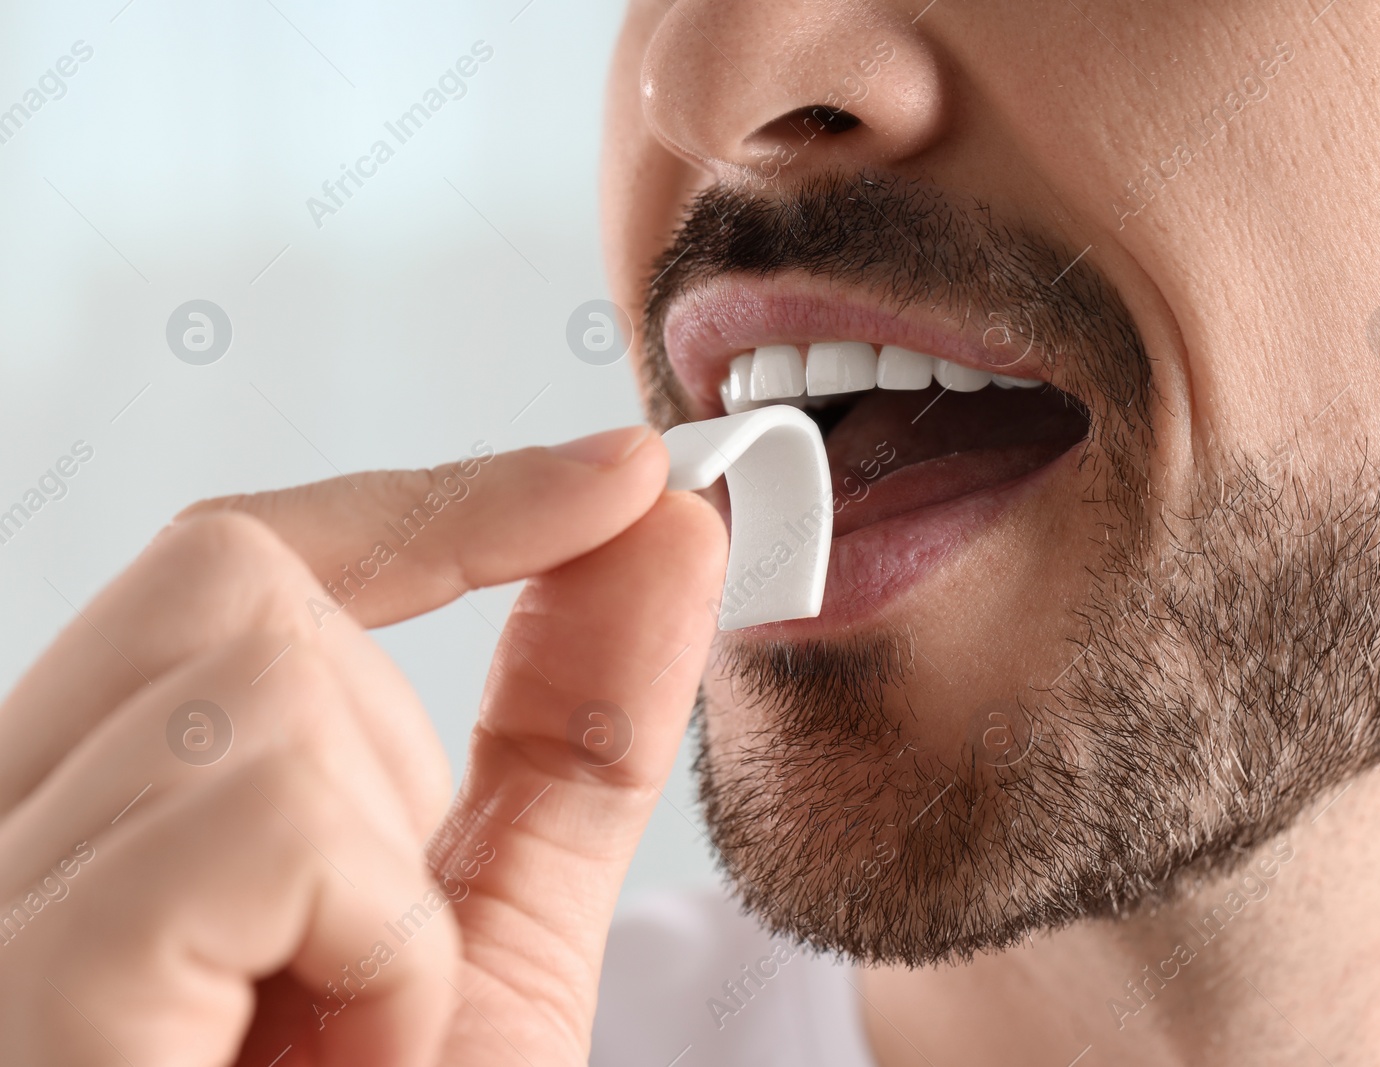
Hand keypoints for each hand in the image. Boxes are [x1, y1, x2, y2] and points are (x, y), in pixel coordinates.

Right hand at [0, 426, 727, 1065]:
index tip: (619, 473)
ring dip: (388, 872)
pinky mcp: (31, 970)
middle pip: (229, 579)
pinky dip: (366, 931)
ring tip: (338, 1049)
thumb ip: (561, 732)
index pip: (241, 563)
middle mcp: (9, 833)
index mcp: (112, 821)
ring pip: (258, 684)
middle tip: (417, 904)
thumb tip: (657, 537)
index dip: (444, 493)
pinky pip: (258, 817)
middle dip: (386, 690)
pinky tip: (318, 1056)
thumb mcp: (489, 938)